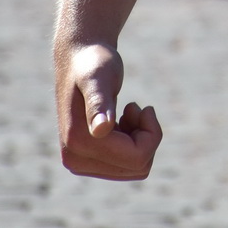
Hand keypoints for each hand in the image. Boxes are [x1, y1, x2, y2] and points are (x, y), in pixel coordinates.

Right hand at [56, 42, 162, 179]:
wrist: (79, 59)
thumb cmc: (94, 63)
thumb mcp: (99, 77)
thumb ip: (99, 103)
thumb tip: (100, 130)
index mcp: (79, 144)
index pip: (137, 158)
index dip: (151, 134)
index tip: (145, 107)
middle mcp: (75, 161)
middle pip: (137, 168)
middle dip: (147, 138)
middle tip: (138, 109)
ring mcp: (80, 163)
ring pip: (134, 169)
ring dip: (140, 139)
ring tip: (129, 112)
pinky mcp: (87, 160)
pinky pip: (126, 164)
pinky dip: (133, 142)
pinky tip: (123, 119)